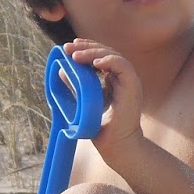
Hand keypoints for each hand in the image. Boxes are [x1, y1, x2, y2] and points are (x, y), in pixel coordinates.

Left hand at [64, 39, 142, 161]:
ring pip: (113, 56)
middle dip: (86, 47)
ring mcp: (129, 81)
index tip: (69, 48)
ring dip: (93, 53)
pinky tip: (94, 64)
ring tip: (76, 56)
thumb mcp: (83, 102)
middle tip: (68, 47)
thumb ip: (75, 87)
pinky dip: (109, 61)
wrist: (116, 146)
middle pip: (106, 53)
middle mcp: (122, 78)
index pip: (101, 57)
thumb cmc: (100, 128)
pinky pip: (123, 66)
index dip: (86, 49)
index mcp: (114, 80)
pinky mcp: (133, 86)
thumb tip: (61, 71)